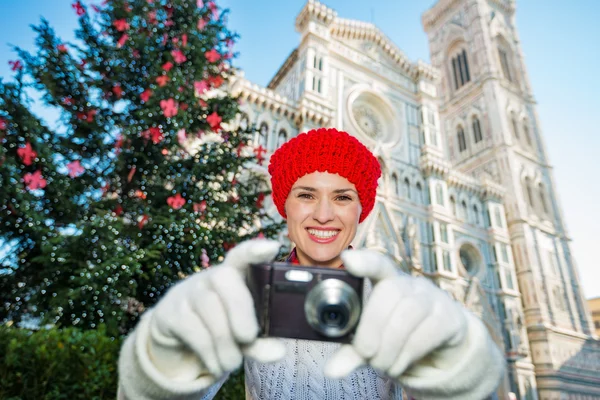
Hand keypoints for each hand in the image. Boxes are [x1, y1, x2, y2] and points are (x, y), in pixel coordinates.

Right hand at [147, 239, 285, 384]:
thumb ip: (261, 341)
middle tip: (248, 337)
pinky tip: (216, 365)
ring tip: (232, 362)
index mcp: (235, 275)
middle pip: (224, 277)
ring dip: (225, 342)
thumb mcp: (243, 335)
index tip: (272, 247)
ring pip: (208, 307)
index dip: (254, 249)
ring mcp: (187, 292)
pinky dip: (209, 353)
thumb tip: (278, 352)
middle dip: (239, 308)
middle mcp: (210, 277)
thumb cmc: (221, 328)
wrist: (178, 340)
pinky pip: (192, 329)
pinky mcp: (169, 312)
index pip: (242, 255)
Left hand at [324, 250, 504, 398]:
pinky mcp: (450, 318)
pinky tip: (398, 365)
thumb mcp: (373, 342)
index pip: (377, 264)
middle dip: (372, 325)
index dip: (364, 261)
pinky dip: (407, 354)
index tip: (347, 259)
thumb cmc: (399, 335)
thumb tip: (332, 371)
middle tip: (365, 353)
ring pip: (408, 312)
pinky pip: (427, 332)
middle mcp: (411, 284)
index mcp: (387, 281)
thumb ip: (353, 352)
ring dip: (389, 345)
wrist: (442, 347)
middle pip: (390, 290)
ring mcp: (433, 298)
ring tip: (380, 364)